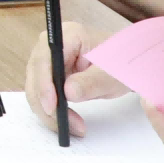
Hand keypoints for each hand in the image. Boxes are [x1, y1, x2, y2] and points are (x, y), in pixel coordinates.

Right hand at [23, 14, 118, 136]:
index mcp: (68, 35)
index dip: (43, 84)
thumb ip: (91, 82)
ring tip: (73, 127)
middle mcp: (52, 45)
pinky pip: (42, 94)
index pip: (44, 59)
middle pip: (35, 75)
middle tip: (64, 125)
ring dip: (48, 111)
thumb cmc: (122, 64)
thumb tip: (67, 93)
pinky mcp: (49, 74)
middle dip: (46, 103)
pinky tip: (68, 121)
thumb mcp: (111, 75)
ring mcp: (48, 60)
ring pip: (35, 88)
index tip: (52, 107)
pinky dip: (52, 111)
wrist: (127, 65)